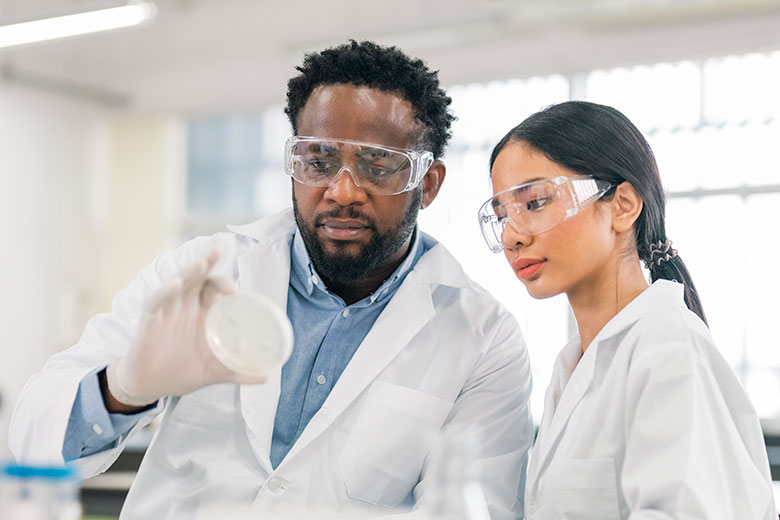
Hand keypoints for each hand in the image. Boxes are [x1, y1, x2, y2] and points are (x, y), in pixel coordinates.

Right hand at [106, 249, 266, 406]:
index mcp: (203, 313)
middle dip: (207, 263)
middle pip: (197, 277)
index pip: (215, 288)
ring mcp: (167, 310)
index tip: (237, 291)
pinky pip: (156, 301)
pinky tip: (174, 284)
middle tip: (218, 253)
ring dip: (189, 271)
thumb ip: (238, 372)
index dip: (225, 283)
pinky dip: (165, 291)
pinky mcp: (150, 319)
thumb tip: (266, 376)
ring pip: (178, 282)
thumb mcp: (214, 372)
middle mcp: (186, 305)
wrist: (150, 386)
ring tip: (201, 261)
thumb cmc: (182, 371)